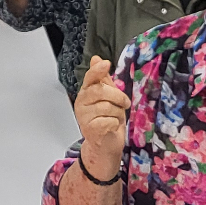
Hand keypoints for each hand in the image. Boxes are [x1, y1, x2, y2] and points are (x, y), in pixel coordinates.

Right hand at [73, 56, 128, 178]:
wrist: (105, 146)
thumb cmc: (107, 120)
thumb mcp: (108, 98)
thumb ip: (103, 80)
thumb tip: (96, 58)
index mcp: (86, 92)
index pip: (90, 78)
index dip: (97, 70)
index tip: (106, 63)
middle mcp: (81, 102)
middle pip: (101, 91)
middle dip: (118, 96)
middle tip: (124, 103)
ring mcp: (83, 116)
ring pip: (107, 107)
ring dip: (117, 113)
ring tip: (115, 118)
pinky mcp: (89, 129)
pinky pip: (108, 120)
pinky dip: (115, 123)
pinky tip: (111, 126)